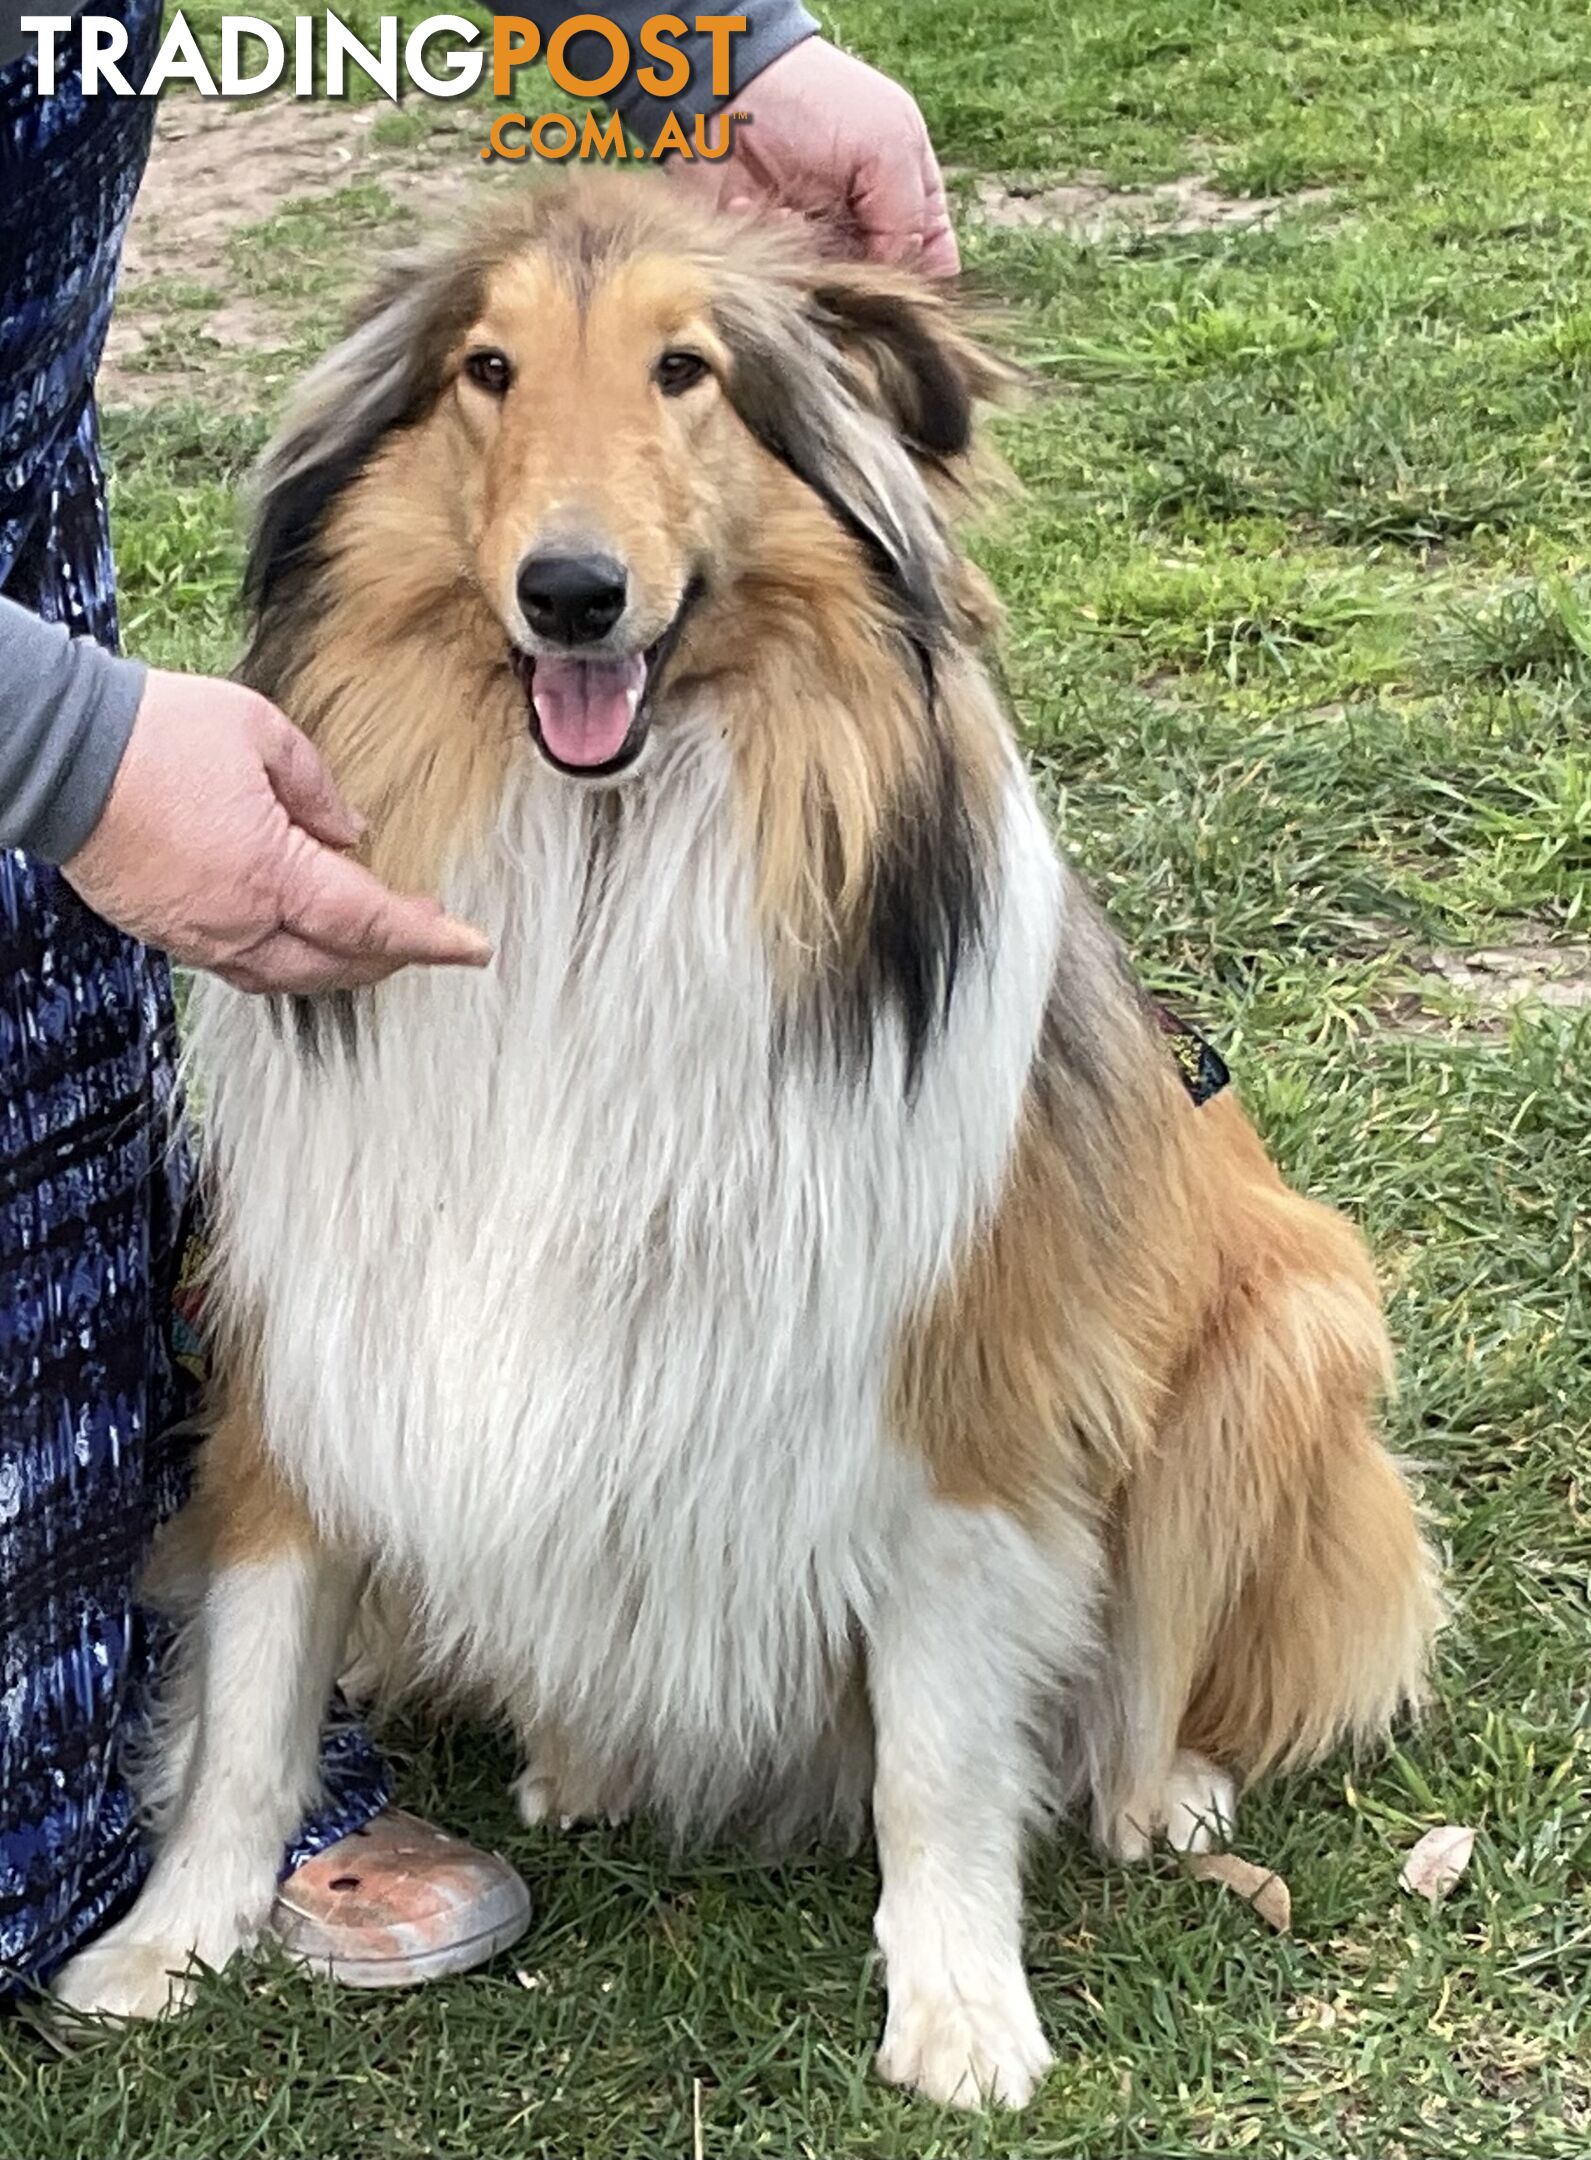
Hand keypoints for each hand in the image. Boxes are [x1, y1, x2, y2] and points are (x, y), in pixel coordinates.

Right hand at [62, 669, 491, 993]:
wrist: (60, 754)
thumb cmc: (155, 734)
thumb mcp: (263, 733)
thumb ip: (320, 789)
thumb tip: (353, 831)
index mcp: (270, 873)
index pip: (371, 923)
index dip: (430, 940)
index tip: (474, 948)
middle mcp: (236, 922)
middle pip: (336, 965)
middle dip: (392, 957)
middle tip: (431, 935)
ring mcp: (198, 935)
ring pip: (290, 976)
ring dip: (343, 965)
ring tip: (377, 940)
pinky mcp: (168, 932)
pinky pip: (245, 965)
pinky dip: (290, 959)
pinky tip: (305, 934)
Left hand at [667, 38, 958, 276]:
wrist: (730, 86)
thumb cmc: (819, 100)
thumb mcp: (889, 144)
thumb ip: (909, 218)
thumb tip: (899, 278)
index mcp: (907, 200)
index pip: (933, 264)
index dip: (922, 286)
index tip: (898, 286)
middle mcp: (865, 229)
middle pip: (879, 288)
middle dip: (858, 275)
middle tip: (835, 242)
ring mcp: (818, 244)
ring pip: (830, 292)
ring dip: (811, 259)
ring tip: (790, 211)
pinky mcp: (773, 252)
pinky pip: (780, 282)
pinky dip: (771, 250)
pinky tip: (759, 210)